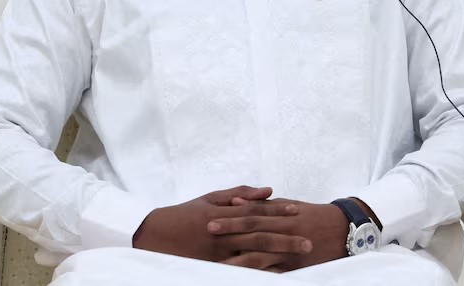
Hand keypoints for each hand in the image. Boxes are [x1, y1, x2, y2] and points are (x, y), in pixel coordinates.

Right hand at [132, 185, 312, 268]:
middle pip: (259, 234)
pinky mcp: (212, 267)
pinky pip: (239, 270)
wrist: (155, 236)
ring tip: (297, 257)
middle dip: (285, 237)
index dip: (277, 210)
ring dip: (277, 256)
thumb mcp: (210, 198)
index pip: (255, 210)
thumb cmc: (186, 214)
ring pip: (252, 254)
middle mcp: (221, 232)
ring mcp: (217, 253)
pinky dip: (258, 272)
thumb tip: (268, 190)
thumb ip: (239, 194)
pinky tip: (275, 273)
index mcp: (222, 212)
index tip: (297, 210)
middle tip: (308, 241)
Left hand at [208, 196, 349, 270]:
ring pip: (261, 256)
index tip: (211, 220)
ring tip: (219, 263)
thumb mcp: (290, 205)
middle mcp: (284, 231)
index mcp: (281, 216)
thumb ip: (264, 205)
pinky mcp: (296, 266)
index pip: (252, 215)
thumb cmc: (312, 215)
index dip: (232, 218)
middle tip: (209, 233)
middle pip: (253, 232)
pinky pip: (275, 273)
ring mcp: (289, 251)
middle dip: (230, 233)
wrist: (343, 229)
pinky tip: (244, 278)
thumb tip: (237, 202)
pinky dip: (260, 275)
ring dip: (239, 259)